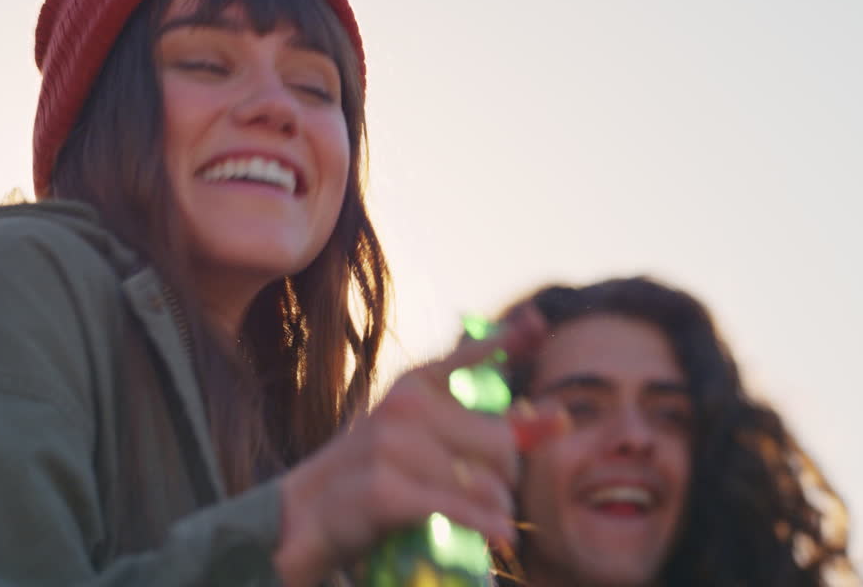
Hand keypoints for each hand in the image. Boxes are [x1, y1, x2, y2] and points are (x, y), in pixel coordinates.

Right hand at [273, 322, 565, 586]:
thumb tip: (558, 417)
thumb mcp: (423, 440)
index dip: (507, 339)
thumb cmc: (375, 477)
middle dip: (507, 477)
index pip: (469, 358)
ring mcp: (393, 447)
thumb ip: (488, 428)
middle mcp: (405, 408)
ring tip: (484, 524)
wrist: (305, 515)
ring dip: (495, 513)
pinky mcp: (387, 489)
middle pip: (500, 442)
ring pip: (486, 483)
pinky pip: (459, 509)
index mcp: (413, 387)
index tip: (534, 323)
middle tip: (492, 497)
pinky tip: (496, 539)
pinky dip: (483, 528)